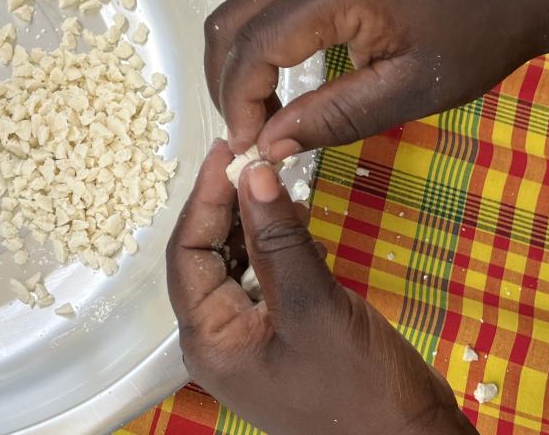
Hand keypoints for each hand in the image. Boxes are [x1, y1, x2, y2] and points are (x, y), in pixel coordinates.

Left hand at [167, 142, 474, 434]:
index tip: (225, 153)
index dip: (204, 198)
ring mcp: (251, 342)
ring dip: (256, 224)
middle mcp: (219, 342)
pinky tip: (300, 225)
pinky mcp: (283, 338)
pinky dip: (279, 248)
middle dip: (229, 206)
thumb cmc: (362, 394)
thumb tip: (252, 174)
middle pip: (206, 255)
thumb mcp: (315, 307)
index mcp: (209, 341)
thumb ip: (279, 238)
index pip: (186, 253)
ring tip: (278, 183)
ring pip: (237, 264)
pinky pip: (266, 280)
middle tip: (253, 159)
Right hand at [204, 0, 547, 155]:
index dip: (240, 100)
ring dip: (233, 64)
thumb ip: (333, 117)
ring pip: (238, 11)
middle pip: (231, 23)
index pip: (255, 47)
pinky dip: (250, 46)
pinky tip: (271, 85)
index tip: (248, 147)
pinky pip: (260, 5)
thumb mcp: (408, 92)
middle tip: (246, 135)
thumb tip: (269, 145)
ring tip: (256, 115)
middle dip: (225, 83)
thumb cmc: (471, 42)